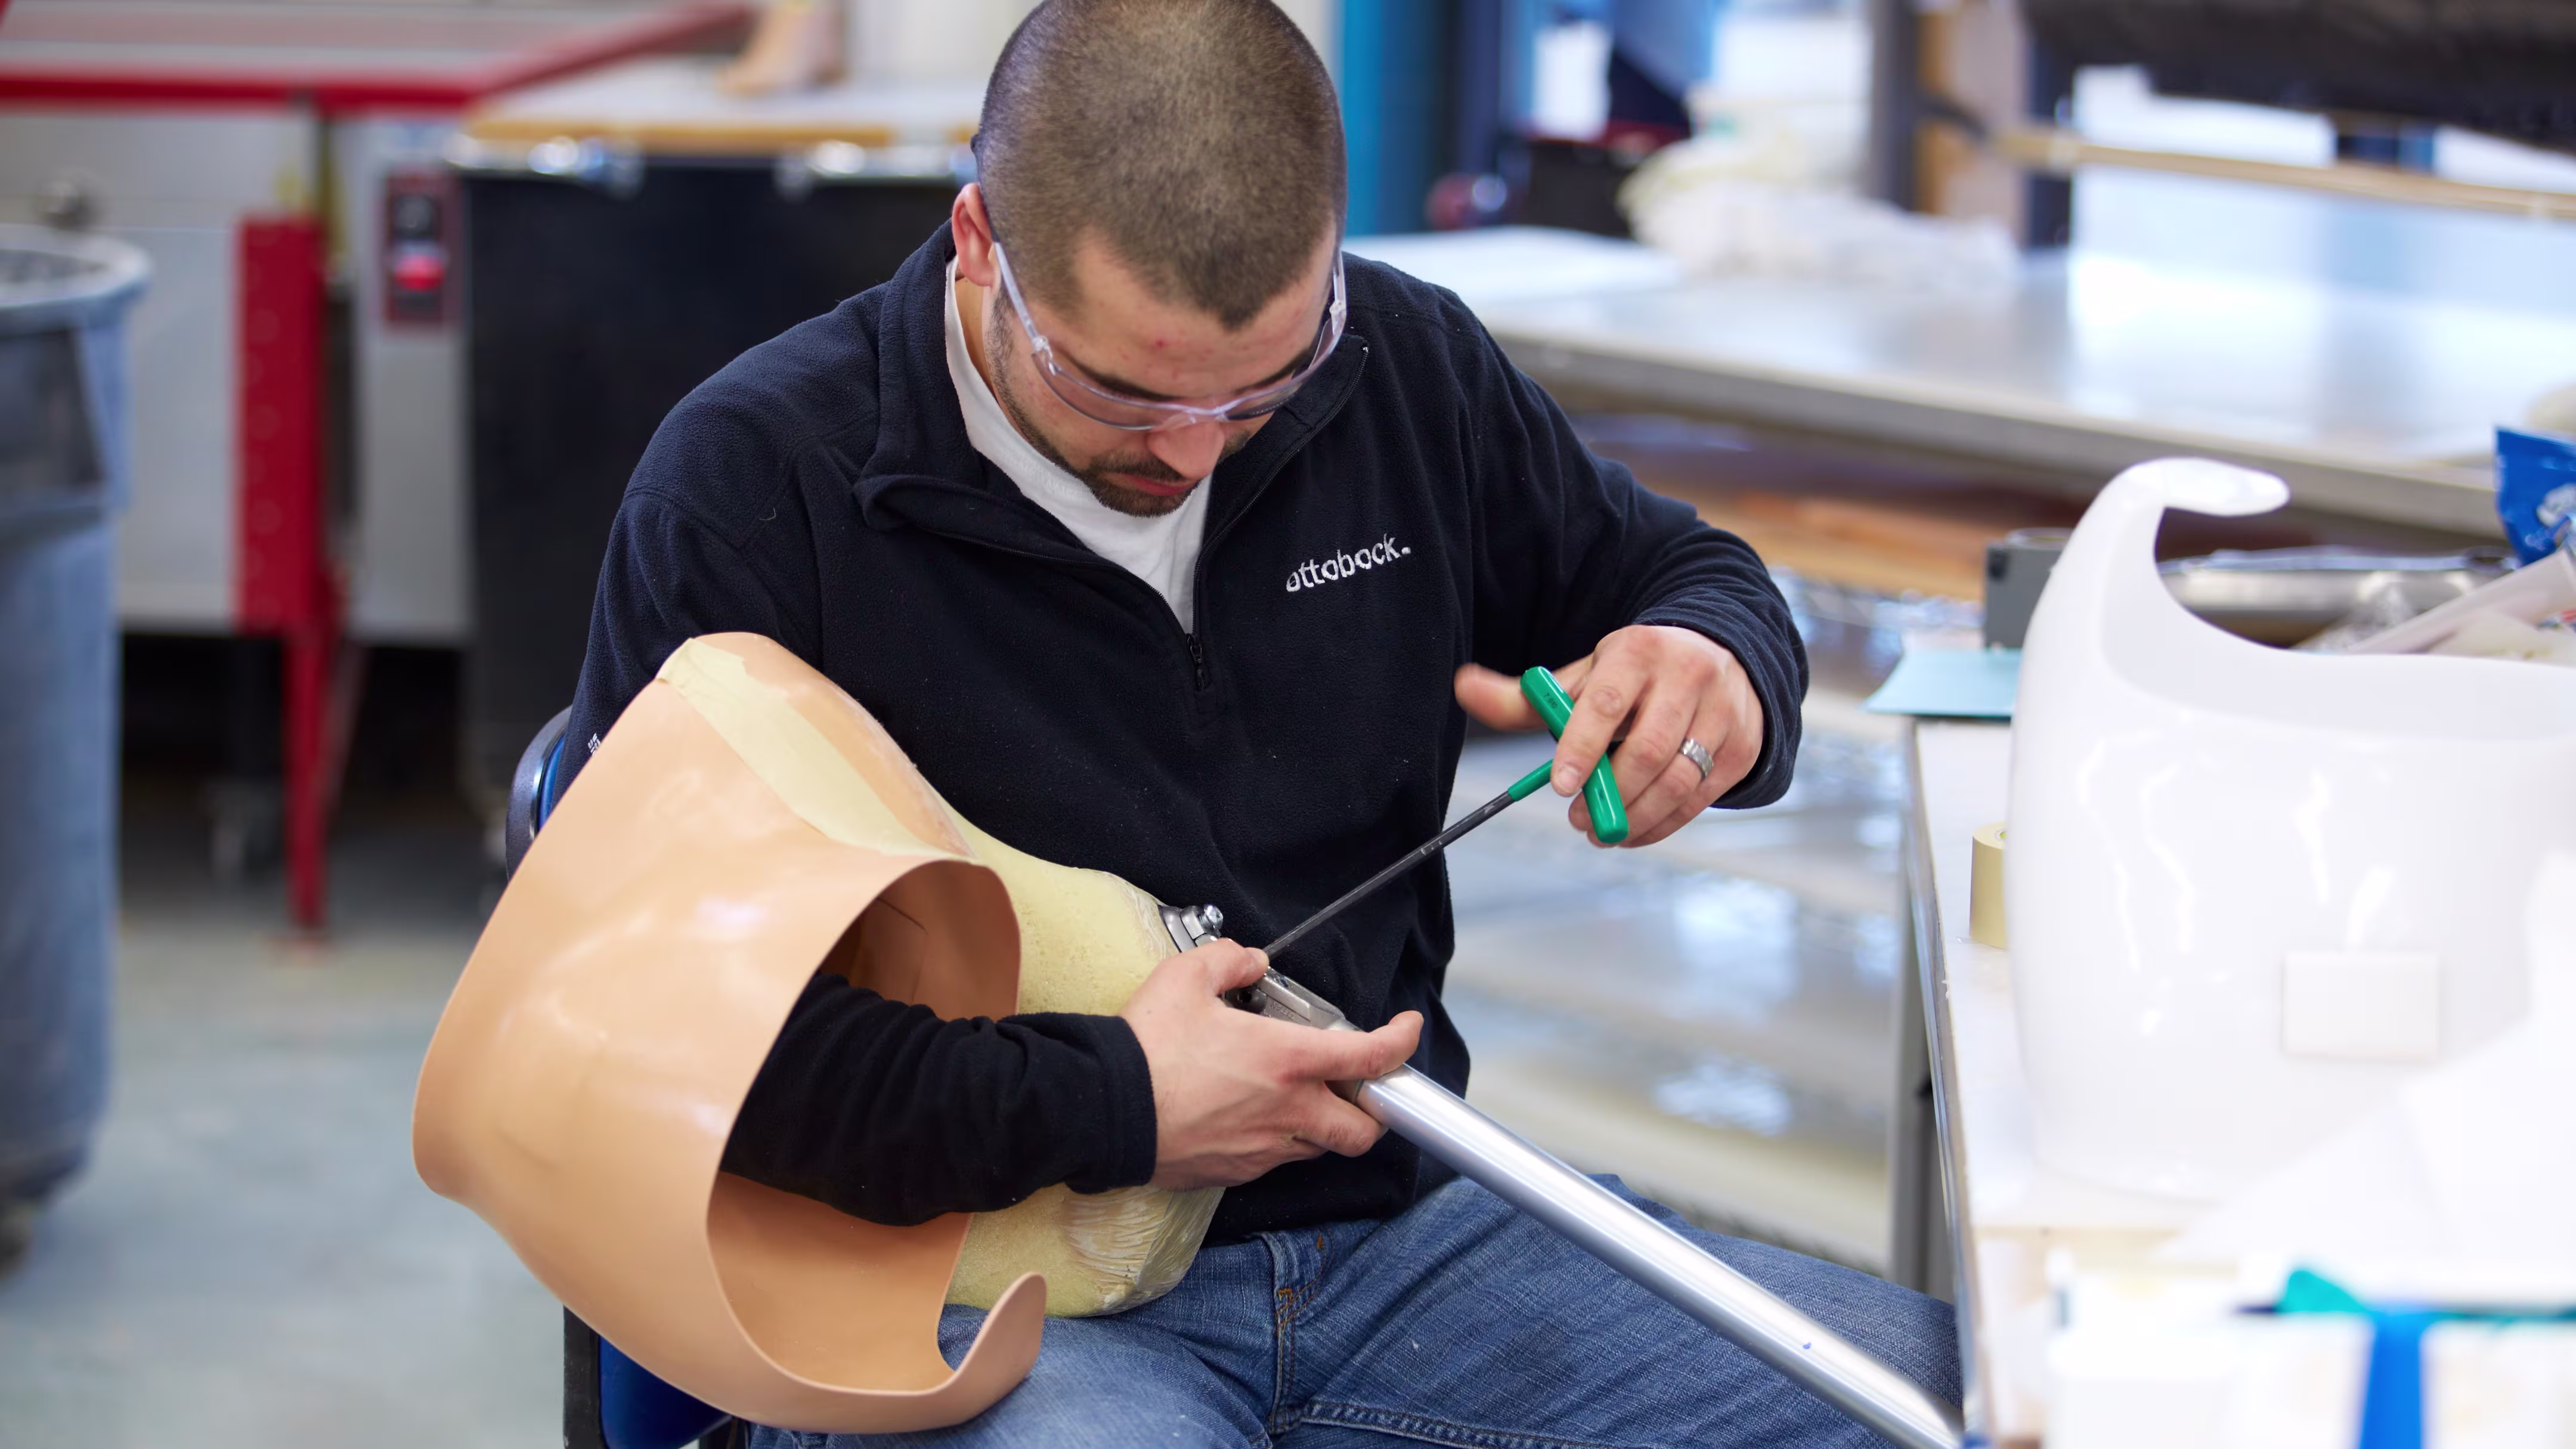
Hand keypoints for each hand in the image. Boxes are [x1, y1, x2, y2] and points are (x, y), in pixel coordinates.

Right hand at [1119, 941, 1422, 1190]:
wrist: (1104, 1111)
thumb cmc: (1147, 1048)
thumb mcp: (1186, 978)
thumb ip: (1228, 959)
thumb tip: (1248, 960)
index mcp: (1289, 1060)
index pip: (1372, 1057)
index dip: (1402, 1041)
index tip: (1406, 1030)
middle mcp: (1289, 1111)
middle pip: (1363, 1129)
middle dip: (1373, 1111)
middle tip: (1359, 1087)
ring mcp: (1264, 1147)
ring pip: (1320, 1148)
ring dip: (1324, 1125)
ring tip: (1300, 1097)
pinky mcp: (1236, 1171)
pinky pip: (1276, 1160)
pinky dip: (1280, 1141)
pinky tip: (1253, 1117)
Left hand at [1453, 624, 1762, 848]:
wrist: (1721, 656)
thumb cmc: (1635, 676)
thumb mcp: (1584, 677)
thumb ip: (1525, 696)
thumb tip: (1464, 686)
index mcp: (1638, 651)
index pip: (1608, 702)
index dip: (1582, 746)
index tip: (1561, 786)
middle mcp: (1688, 676)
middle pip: (1649, 749)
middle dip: (1610, 793)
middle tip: (1579, 820)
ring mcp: (1723, 712)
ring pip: (1679, 779)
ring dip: (1635, 816)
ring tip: (1602, 830)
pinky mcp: (1743, 747)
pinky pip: (1700, 799)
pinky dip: (1663, 824)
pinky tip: (1634, 831)